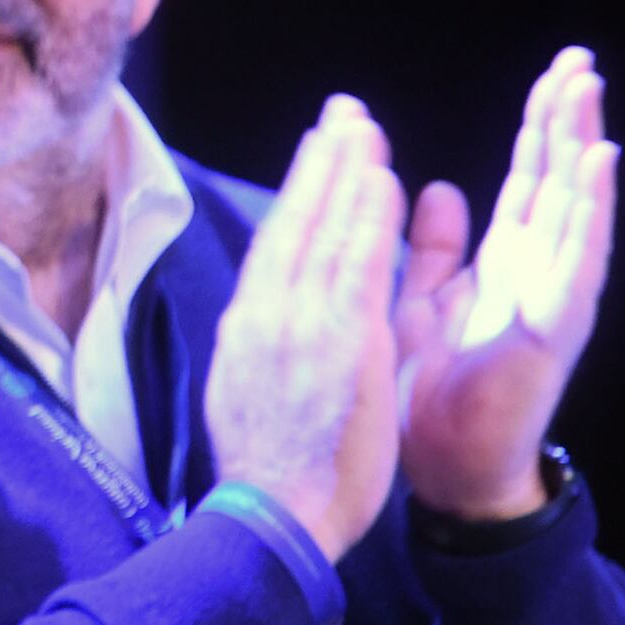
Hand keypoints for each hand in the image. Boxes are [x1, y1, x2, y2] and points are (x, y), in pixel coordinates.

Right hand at [203, 97, 404, 560]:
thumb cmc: (265, 465)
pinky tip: (384, 182)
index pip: (275, 241)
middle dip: (321, 163)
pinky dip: (368, 219)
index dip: (298, 192)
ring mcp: (303, 321)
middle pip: (296, 220)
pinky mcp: (341, 340)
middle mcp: (268, 310)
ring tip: (364, 128)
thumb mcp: (240, 387)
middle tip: (342, 114)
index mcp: (246, 323)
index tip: (316, 153)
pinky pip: (358, 264)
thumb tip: (260, 313)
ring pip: (327, 230)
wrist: (271, 510)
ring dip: (347, 173)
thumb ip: (257, 342)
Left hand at [395, 48, 618, 520]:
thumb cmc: (433, 387)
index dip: (541, 127)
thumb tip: (443, 186)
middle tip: (580, 62)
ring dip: (584, 148)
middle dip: (569, 120)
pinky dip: (588, 210)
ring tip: (589, 94)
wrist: (445, 465)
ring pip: (575, 206)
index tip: (555, 74)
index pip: (530, 177)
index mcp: (507, 260)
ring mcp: (553, 296)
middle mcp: (538, 271)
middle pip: (558, 179)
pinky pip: (577, 258)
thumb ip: (436, 246)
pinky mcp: (553, 325)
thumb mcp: (424, 298)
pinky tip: (597, 165)